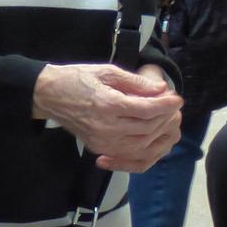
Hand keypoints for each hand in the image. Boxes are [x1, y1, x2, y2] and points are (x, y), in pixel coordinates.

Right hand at [32, 63, 183, 173]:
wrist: (48, 95)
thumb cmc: (78, 78)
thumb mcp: (107, 71)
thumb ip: (136, 83)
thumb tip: (162, 90)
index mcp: (108, 104)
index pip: (146, 110)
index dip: (165, 105)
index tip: (177, 99)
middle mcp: (106, 127)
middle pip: (146, 129)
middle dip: (164, 119)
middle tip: (173, 108)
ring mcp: (101, 141)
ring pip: (140, 146)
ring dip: (157, 135)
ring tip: (164, 121)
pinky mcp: (97, 147)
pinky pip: (127, 155)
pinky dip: (143, 148)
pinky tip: (150, 136)